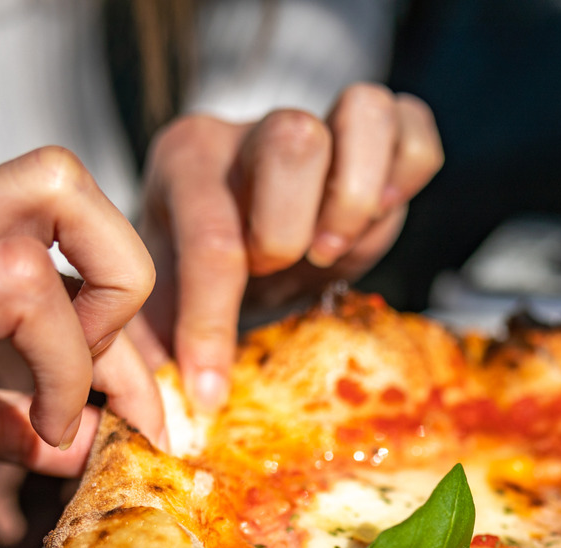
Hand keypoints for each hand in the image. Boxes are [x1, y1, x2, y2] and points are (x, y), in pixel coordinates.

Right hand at [0, 147, 161, 547]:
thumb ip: (0, 422)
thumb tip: (87, 440)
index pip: (66, 212)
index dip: (127, 294)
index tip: (131, 395)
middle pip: (57, 184)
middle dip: (124, 279)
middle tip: (105, 381)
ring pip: (20, 266)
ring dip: (66, 357)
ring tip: (46, 425)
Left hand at [131, 83, 443, 407]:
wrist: (243, 239)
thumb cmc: (199, 276)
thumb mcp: (157, 308)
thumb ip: (149, 353)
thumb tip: (161, 422)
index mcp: (186, 162)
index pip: (208, 237)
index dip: (212, 324)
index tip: (213, 391)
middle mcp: (252, 129)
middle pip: (294, 141)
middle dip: (294, 228)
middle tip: (285, 273)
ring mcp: (320, 120)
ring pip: (364, 111)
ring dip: (361, 196)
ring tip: (335, 247)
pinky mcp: (375, 129)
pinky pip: (412, 124)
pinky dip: (409, 174)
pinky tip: (379, 218)